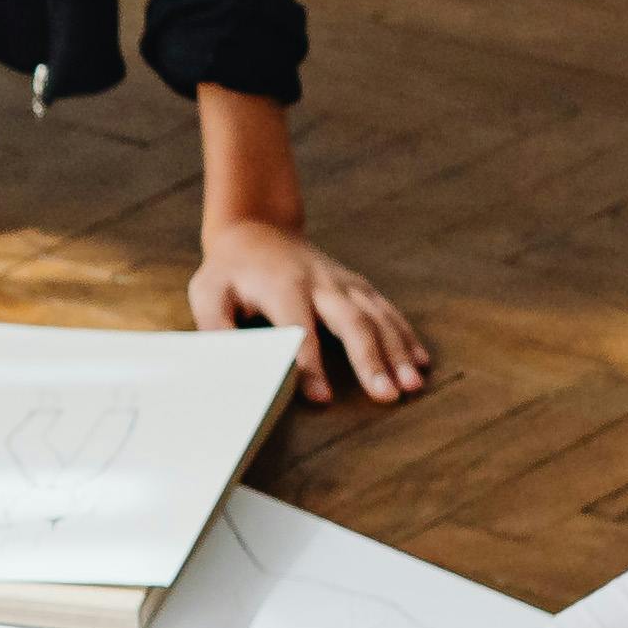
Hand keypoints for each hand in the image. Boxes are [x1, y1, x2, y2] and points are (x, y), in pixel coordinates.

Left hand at [188, 216, 430, 407]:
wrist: (257, 229)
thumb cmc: (229, 272)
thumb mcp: (208, 293)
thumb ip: (217, 328)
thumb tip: (229, 365)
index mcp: (282, 286)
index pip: (299, 328)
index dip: (310, 363)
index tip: (322, 397)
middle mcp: (320, 282)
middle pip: (351, 321)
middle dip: (370, 359)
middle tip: (386, 395)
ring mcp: (344, 283)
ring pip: (377, 316)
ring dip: (397, 351)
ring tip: (412, 385)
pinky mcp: (357, 286)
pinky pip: (387, 311)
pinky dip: (406, 336)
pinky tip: (420, 362)